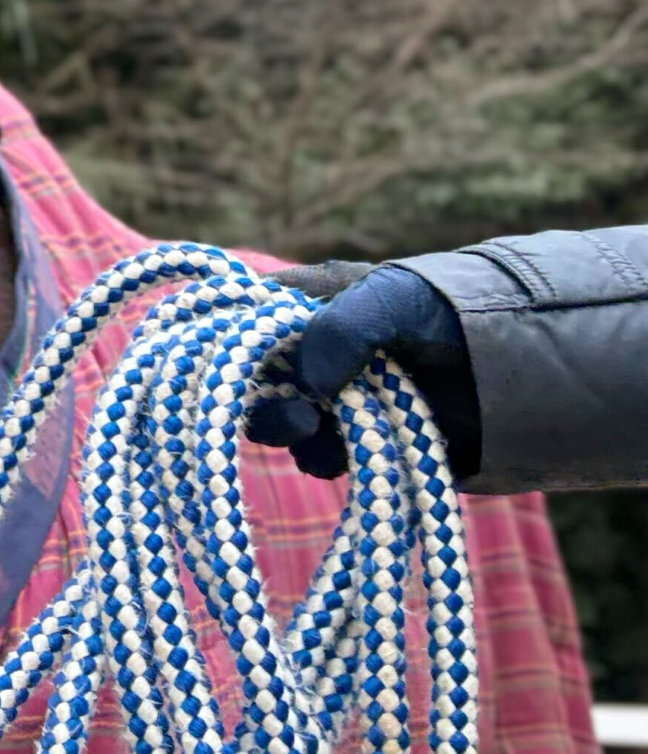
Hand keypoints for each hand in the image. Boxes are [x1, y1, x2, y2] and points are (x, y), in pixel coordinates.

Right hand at [246, 263, 482, 481]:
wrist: (523, 366)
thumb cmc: (450, 312)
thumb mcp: (390, 296)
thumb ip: (338, 328)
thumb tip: (305, 385)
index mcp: (308, 304)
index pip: (243, 318)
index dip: (230, 339)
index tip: (234, 362)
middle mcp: (314, 353)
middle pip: (254, 380)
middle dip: (263, 400)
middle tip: (293, 415)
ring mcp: (337, 400)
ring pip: (285, 423)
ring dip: (296, 432)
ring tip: (322, 429)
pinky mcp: (361, 441)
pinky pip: (324, 456)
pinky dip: (331, 456)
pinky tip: (357, 448)